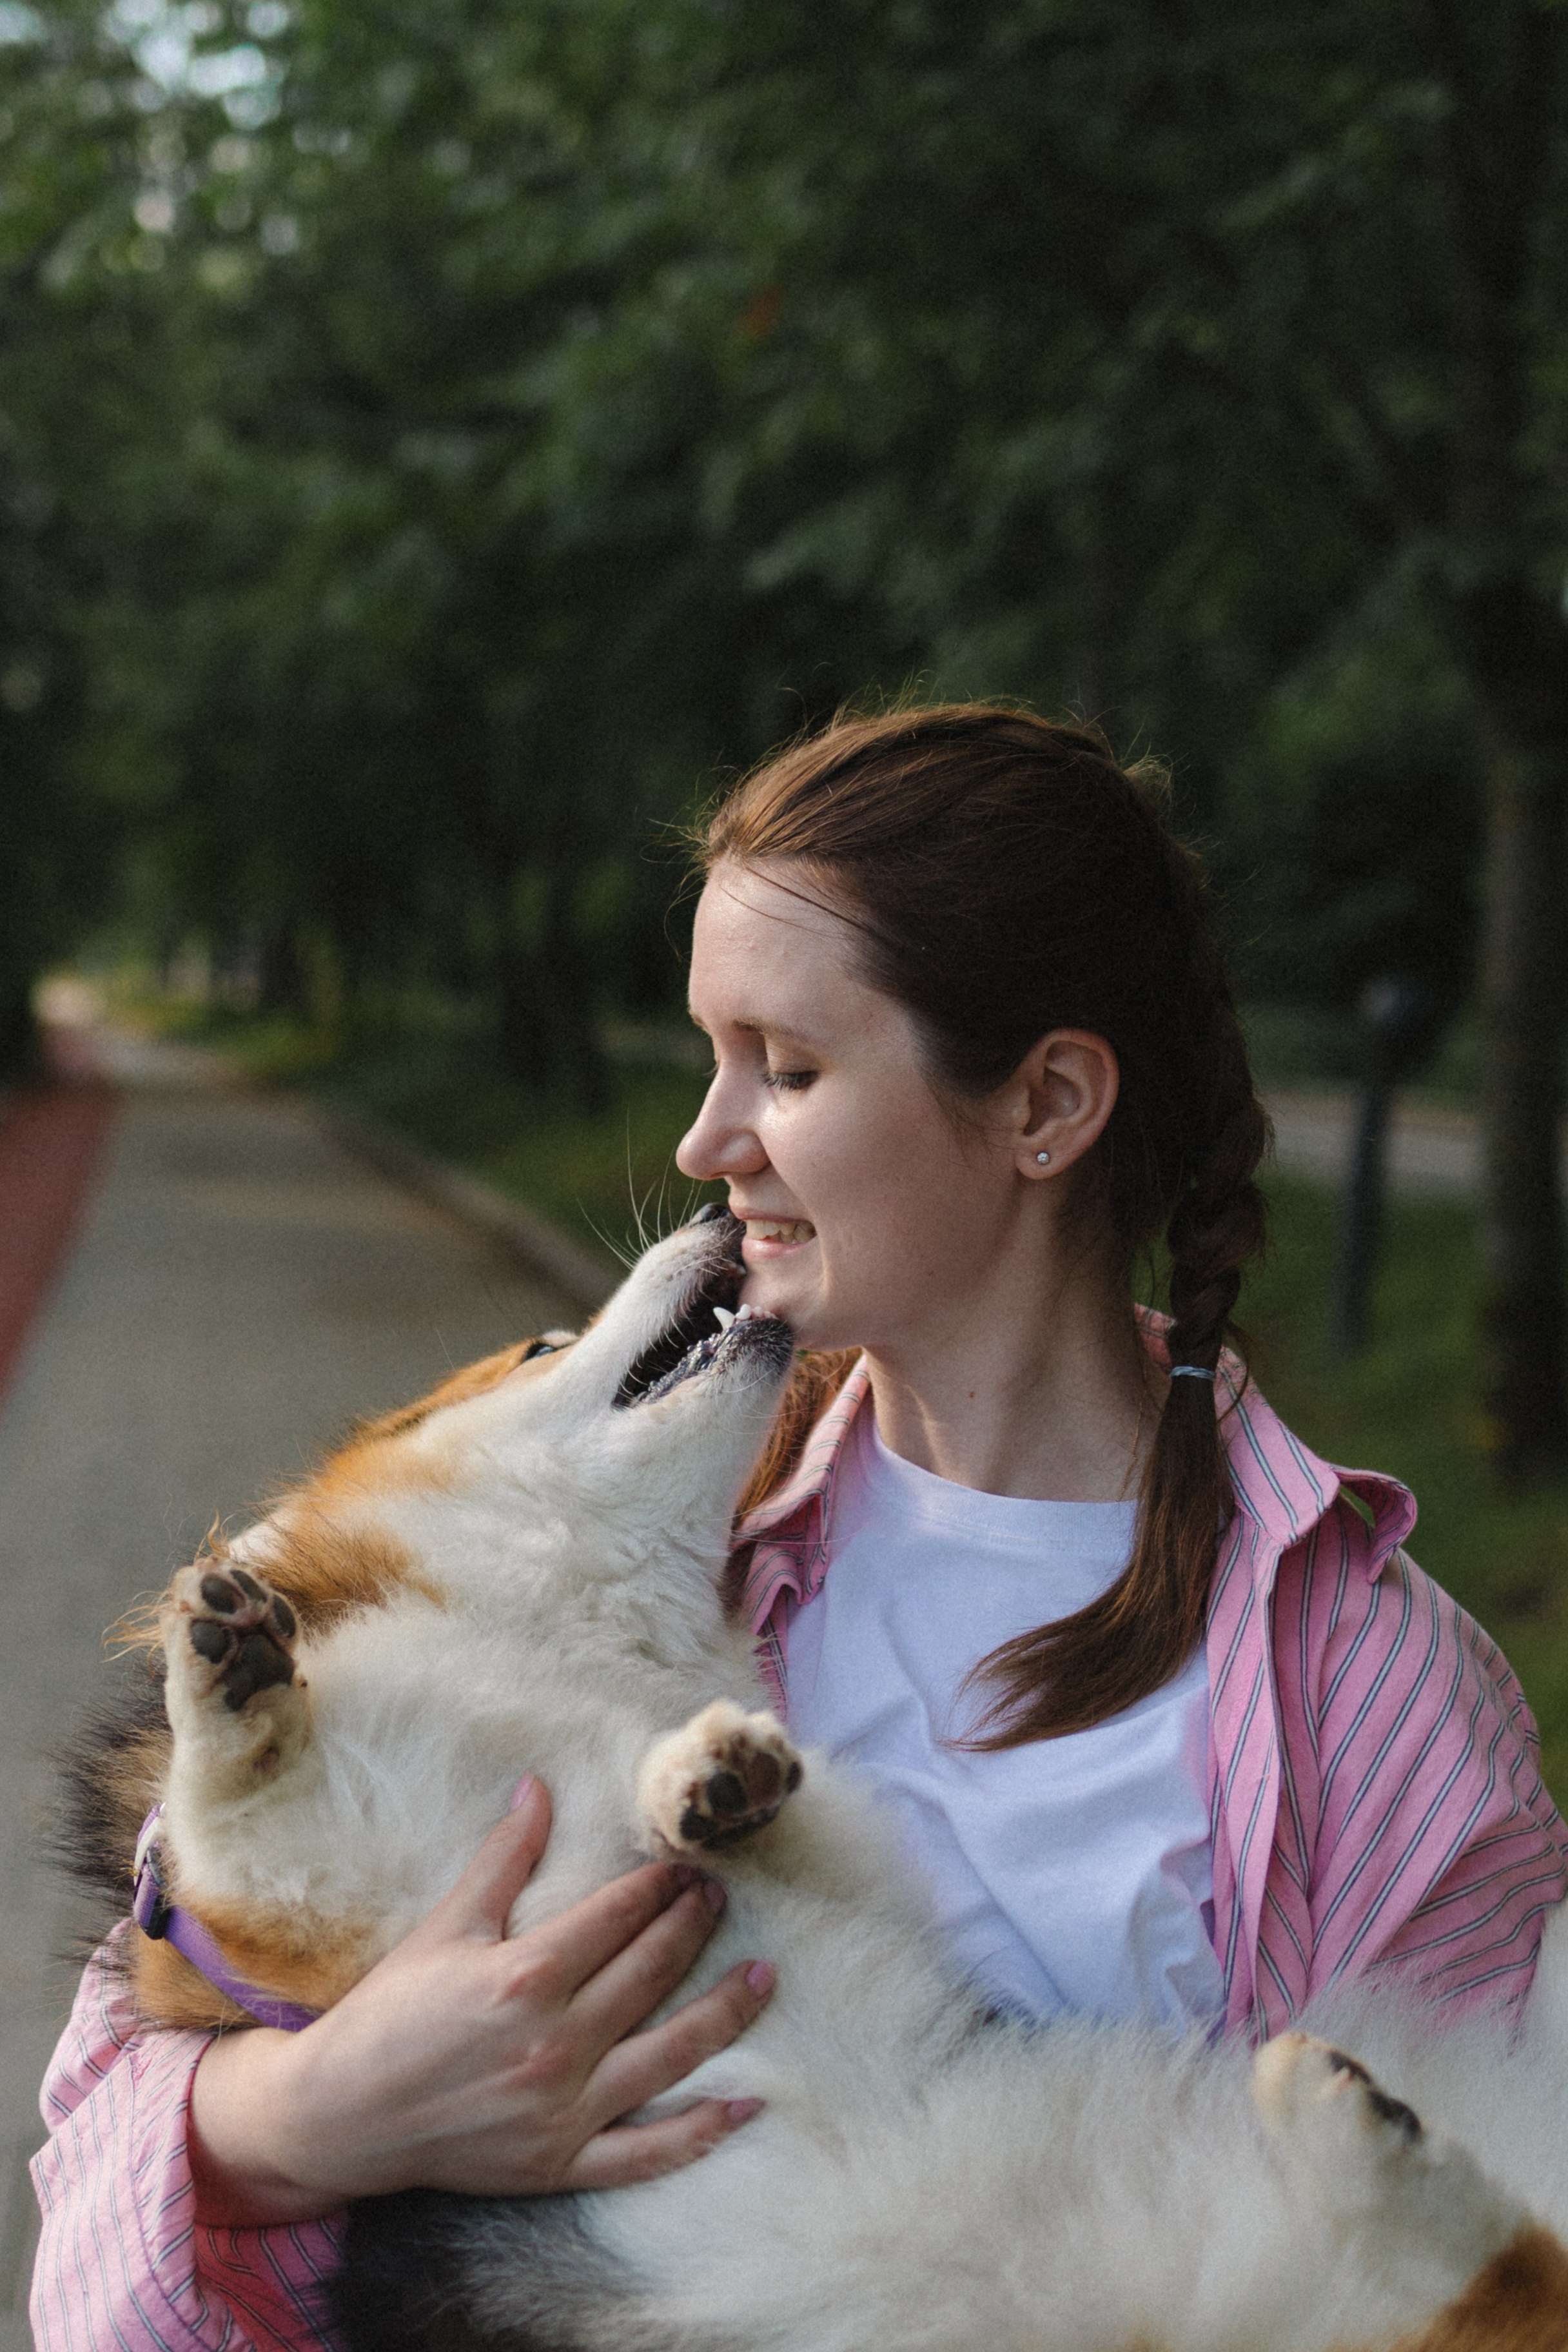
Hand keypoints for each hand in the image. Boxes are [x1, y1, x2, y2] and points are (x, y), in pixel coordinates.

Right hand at [188, 1777, 774, 2224]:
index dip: (659, 1886)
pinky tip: (747, 2102)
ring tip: (764, 1974)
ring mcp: (565, 2111)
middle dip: (693, 1927)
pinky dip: (702, 2130)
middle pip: (651, 1972)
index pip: (618, 1917)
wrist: (342, 2116)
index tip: (687, 1865)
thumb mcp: (446, 1926)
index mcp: (527, 1976)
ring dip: (724, 2010)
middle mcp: (556, 2043)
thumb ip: (503, 1858)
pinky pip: (649, 2151)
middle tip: (721, 1898)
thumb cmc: (390, 2013)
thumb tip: (539, 1785)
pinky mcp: (561, 2163)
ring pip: (671, 2054)